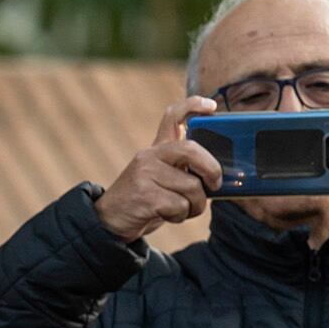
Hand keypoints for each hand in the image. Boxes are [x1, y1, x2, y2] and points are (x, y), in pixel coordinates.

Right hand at [95, 100, 223, 241]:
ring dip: (195, 205)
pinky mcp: (144, 195)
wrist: (108, 222)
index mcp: (156, 149)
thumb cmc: (145, 201)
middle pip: (192, 150)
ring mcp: (145, 174)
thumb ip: (183, 169)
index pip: (173, 116)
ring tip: (184, 210)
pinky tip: (168, 216)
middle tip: (215, 184)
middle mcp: (149, 156)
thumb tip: (219, 175)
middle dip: (212, 169)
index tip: (212, 107)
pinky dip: (181, 216)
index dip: (194, 105)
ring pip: (192, 186)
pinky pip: (180, 205)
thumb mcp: (161, 178)